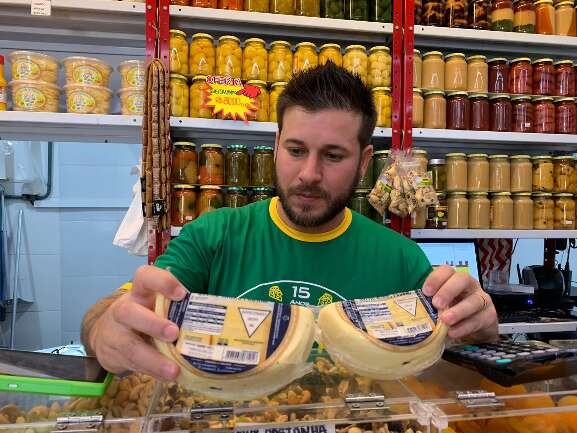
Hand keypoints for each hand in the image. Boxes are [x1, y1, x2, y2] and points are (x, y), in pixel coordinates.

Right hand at [89, 265, 186, 380]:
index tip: (182, 294)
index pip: (145, 277)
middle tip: (174, 333)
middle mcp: (124, 310)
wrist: (107, 336)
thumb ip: (176, 311)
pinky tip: (167, 376)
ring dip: (153, 359)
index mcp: (139, 293)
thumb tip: (214, 323)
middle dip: (153, 323)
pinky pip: (131, 364)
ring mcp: (115, 333)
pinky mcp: (113, 355)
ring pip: (129, 345)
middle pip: (130, 312)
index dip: (162, 282)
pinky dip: (151, 371)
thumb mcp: (155, 307)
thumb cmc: (143, 317)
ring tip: (173, 370)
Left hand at [422, 265, 497, 341]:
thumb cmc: (452, 311)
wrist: (475, 328)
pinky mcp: (489, 316)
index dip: (436, 278)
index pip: (447, 270)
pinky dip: (465, 327)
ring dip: (459, 311)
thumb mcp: (440, 305)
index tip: (425, 292)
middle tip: (437, 304)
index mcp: (454, 280)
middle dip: (448, 290)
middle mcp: (470, 286)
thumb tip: (405, 308)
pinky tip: (453, 333)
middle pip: (463, 279)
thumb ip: (428, 303)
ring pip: (474, 301)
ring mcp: (482, 299)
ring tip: (446, 320)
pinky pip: (479, 320)